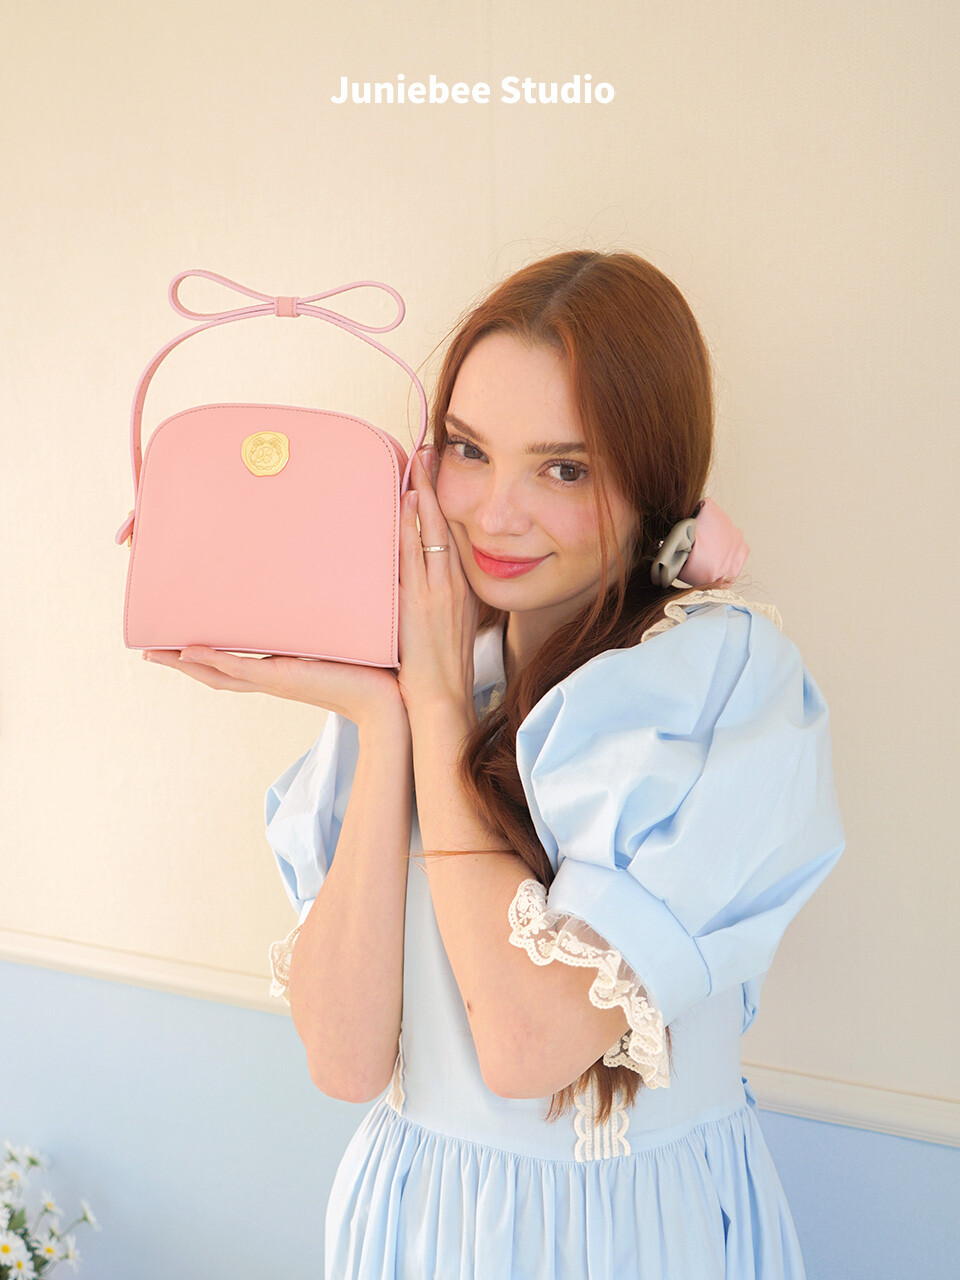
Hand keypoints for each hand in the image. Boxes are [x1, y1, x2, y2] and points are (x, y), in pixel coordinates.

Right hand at [141, 645, 404, 728]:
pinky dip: (213, 662)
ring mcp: (274, 680)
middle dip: (180, 662)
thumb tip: (324, 588)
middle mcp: (272, 677)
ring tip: (154, 654)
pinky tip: (188, 652)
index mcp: (282, 669)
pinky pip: (240, 670)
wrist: (390, 699)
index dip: (202, 657)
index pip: (234, 664)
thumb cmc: (374, 670)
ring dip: (185, 664)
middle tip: (148, 652)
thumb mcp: (341, 638)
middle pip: (215, 673)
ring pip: (219, 672)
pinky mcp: (283, 679)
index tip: (175, 645)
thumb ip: (326, 619)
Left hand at [397, 445, 479, 719]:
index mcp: (459, 590)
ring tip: (414, 464)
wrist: (442, 699)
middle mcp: (451, 585)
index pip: (450, 536)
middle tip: (425, 452)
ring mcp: (436, 590)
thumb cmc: (441, 671)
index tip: (432, 475)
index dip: (441, 503)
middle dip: (434, 487)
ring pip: (430, 533)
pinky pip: (413, 554)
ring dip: (421, 496)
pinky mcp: (419, 601)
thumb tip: (418, 587)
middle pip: (443, 525)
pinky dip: (410, 526)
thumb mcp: (447, 629)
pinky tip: (405, 502)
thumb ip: (435, 603)